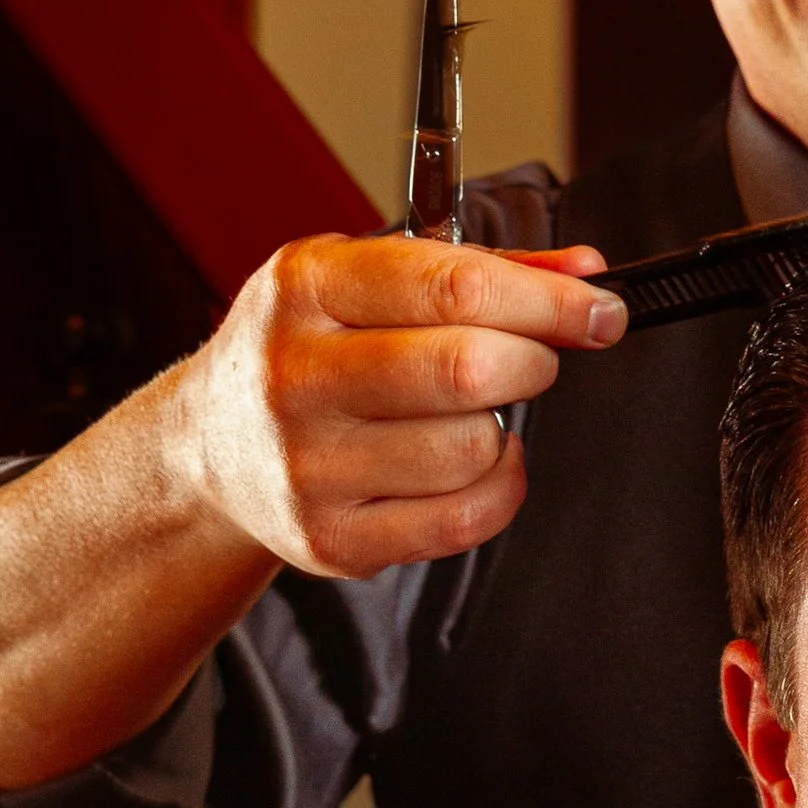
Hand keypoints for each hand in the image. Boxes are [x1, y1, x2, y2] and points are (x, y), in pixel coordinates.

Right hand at [175, 234, 626, 581]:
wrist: (206, 449)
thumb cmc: (307, 350)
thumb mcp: (362, 279)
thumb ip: (478, 269)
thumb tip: (586, 272)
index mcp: (306, 288)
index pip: (453, 286)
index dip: (549, 301)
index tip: (600, 312)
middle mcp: (294, 375)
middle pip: (468, 368)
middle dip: (532, 361)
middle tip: (530, 360)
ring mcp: (307, 465)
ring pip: (471, 449)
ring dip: (503, 429)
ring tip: (473, 415)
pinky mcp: (331, 538)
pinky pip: (462, 519)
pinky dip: (498, 489)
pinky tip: (476, 466)